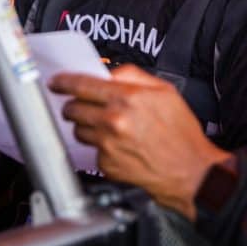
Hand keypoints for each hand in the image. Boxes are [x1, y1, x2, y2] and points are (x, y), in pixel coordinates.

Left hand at [48, 65, 228, 220]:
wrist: (190, 172)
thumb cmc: (181, 134)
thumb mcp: (166, 91)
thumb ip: (134, 76)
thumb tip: (109, 73)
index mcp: (127, 98)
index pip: (82, 85)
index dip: (64, 82)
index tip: (56, 82)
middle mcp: (113, 121)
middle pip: (73, 108)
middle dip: (74, 105)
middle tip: (82, 105)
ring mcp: (107, 145)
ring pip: (78, 129)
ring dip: (86, 125)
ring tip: (107, 128)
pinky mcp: (105, 165)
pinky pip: (91, 150)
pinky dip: (100, 146)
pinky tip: (119, 146)